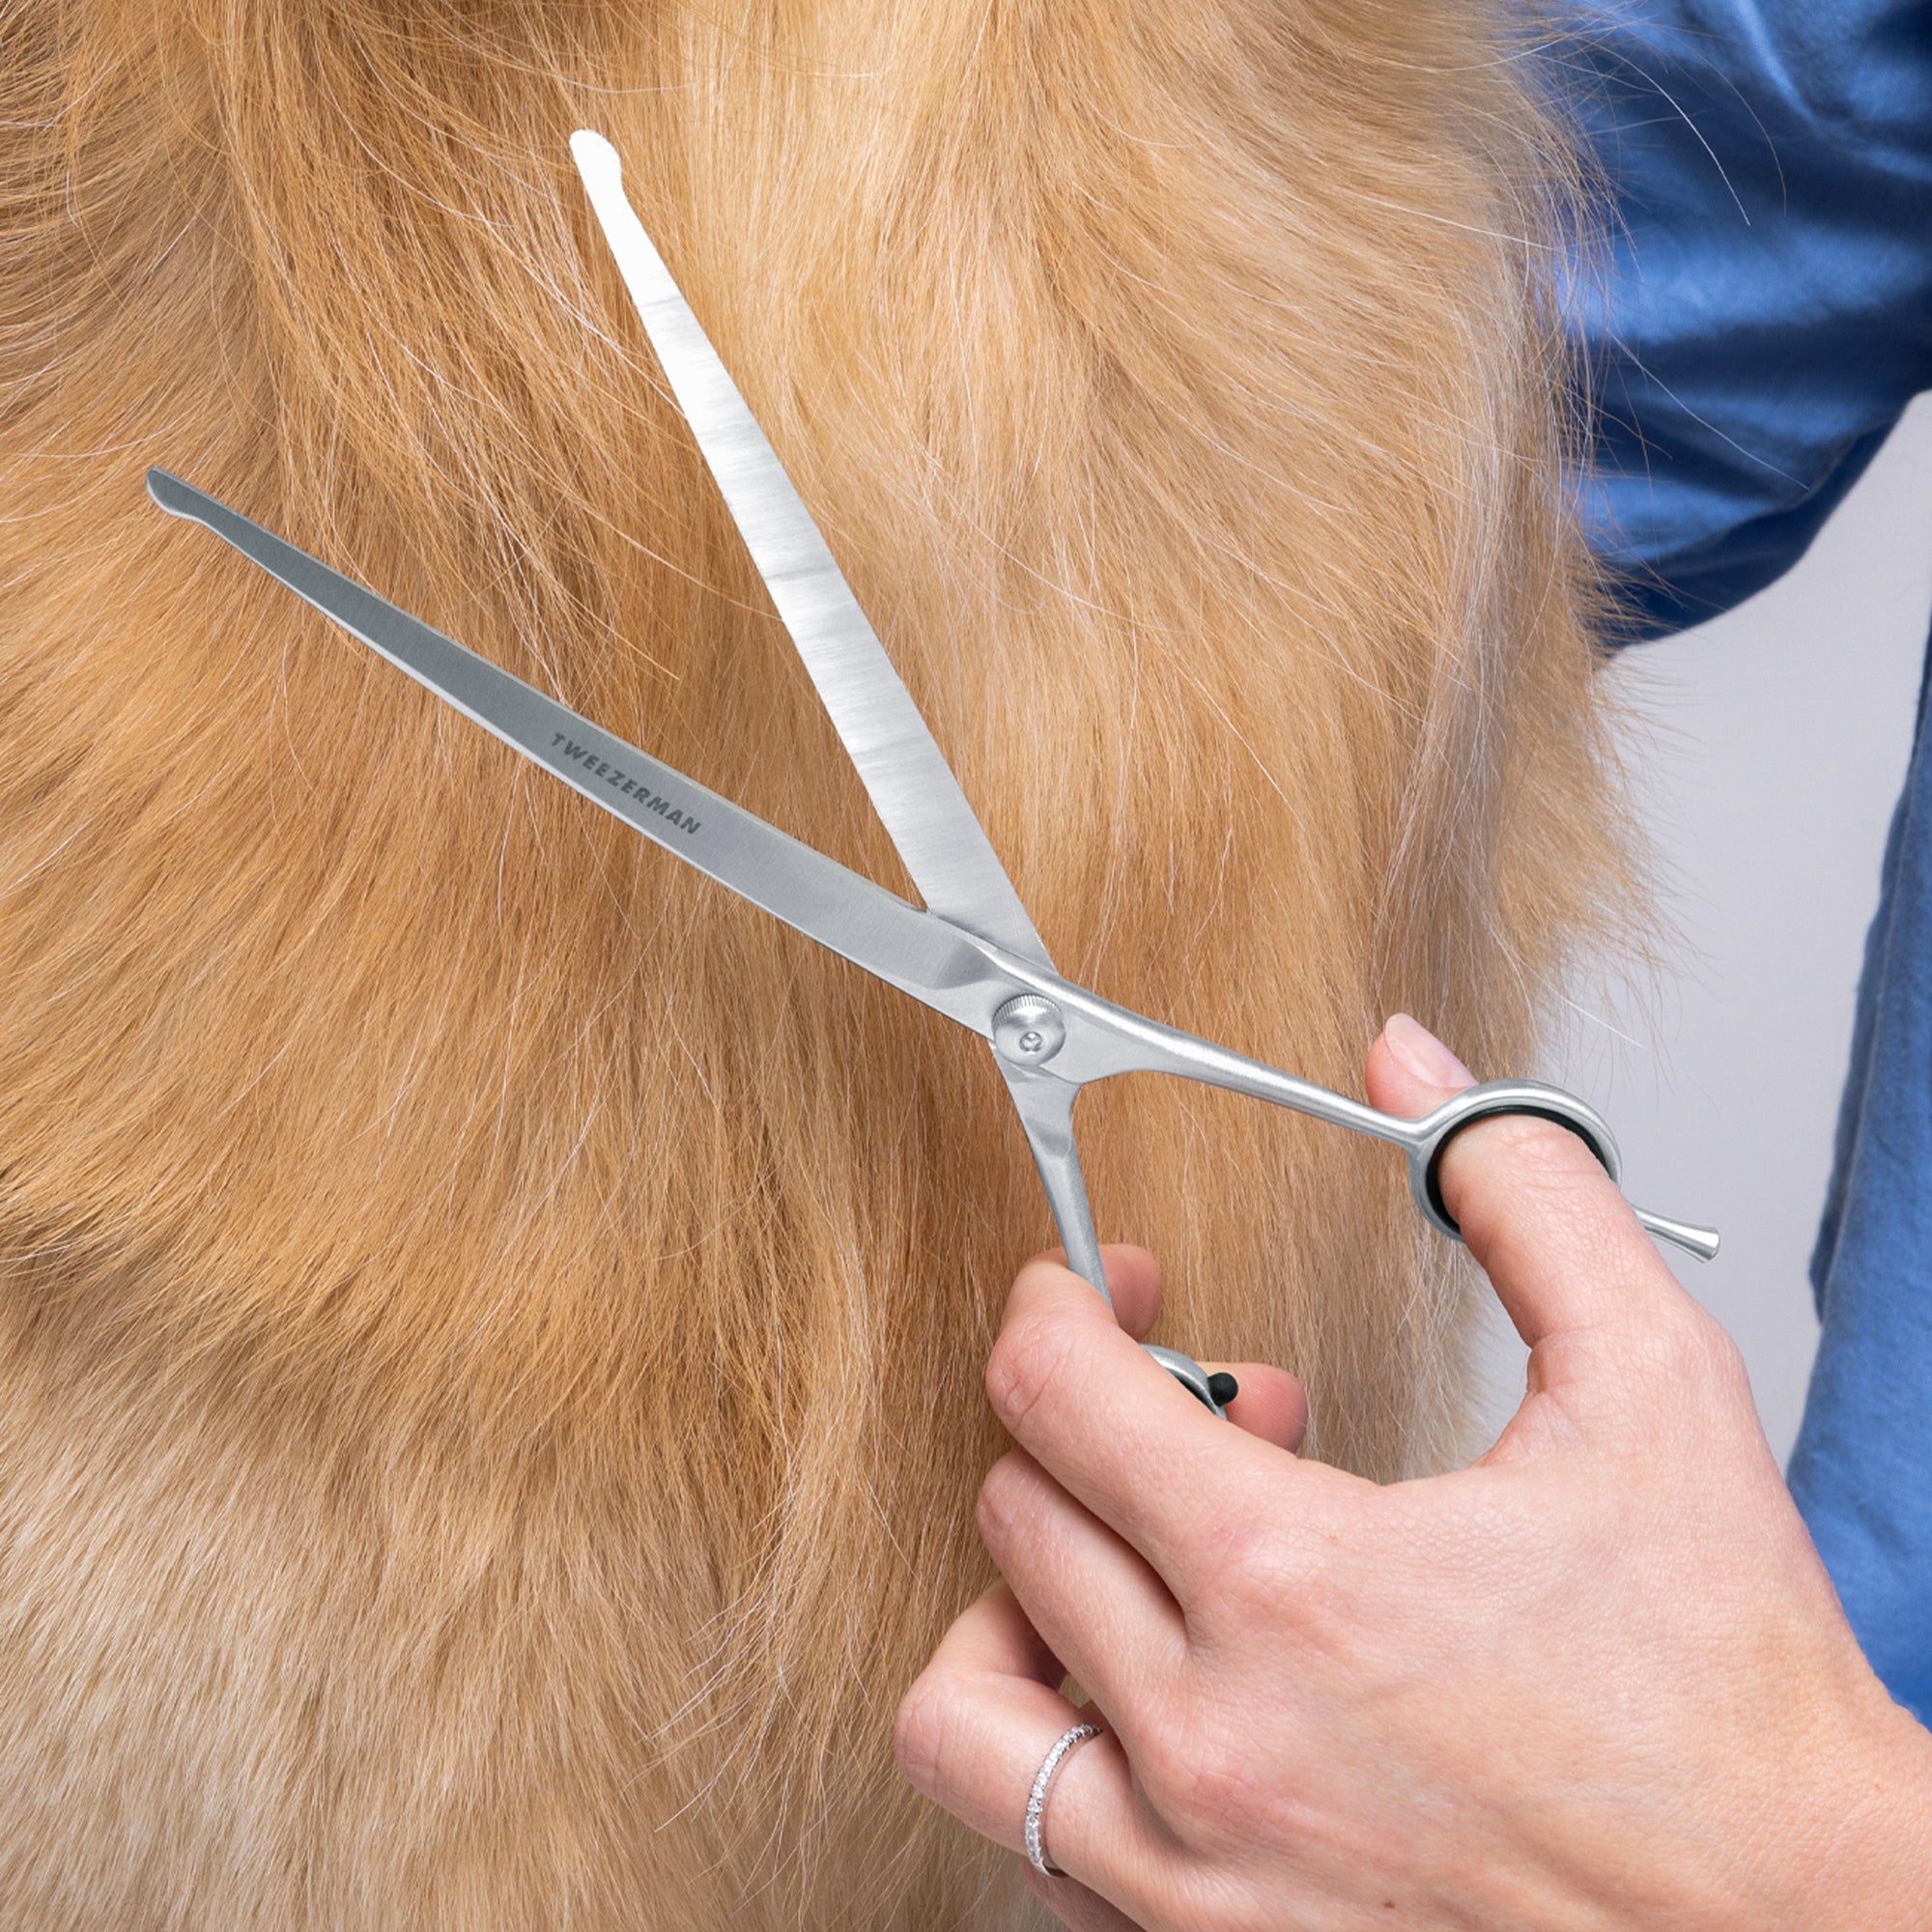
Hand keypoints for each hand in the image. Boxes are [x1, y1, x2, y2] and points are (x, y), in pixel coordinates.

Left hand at [895, 1016, 1931, 1929]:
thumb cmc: (1731, 1696)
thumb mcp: (1655, 1387)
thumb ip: (1521, 1196)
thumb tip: (1411, 1071)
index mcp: (1292, 1583)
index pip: (1051, 1393)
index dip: (1056, 1304)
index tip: (1092, 1291)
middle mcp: (1212, 1741)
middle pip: (1014, 1514)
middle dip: (1089, 1424)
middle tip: (1197, 1411)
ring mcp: (1193, 1877)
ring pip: (966, 1706)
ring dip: (1017, 1602)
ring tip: (1127, 1562)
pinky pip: (1028, 1842)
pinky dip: (1052, 1749)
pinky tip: (1157, 1693)